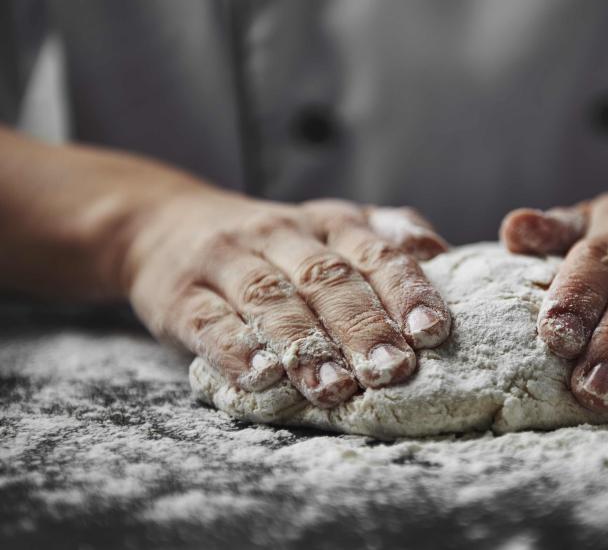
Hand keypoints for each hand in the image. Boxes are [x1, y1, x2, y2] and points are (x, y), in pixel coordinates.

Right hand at [124, 190, 451, 407]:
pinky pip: (209, 320)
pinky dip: (236, 350)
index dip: (406, 291)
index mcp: (330, 223)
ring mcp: (229, 260)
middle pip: (327, 279)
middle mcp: (282, 234)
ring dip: (306, 346)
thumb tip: (441, 254)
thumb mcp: (332, 225)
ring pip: (271, 300)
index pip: (375, 253)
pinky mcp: (181, 294)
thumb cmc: (275, 243)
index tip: (432, 332)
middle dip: (363, 327)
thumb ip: (386, 236)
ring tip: (334, 387)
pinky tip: (261, 379)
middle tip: (392, 370)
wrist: (163, 224)